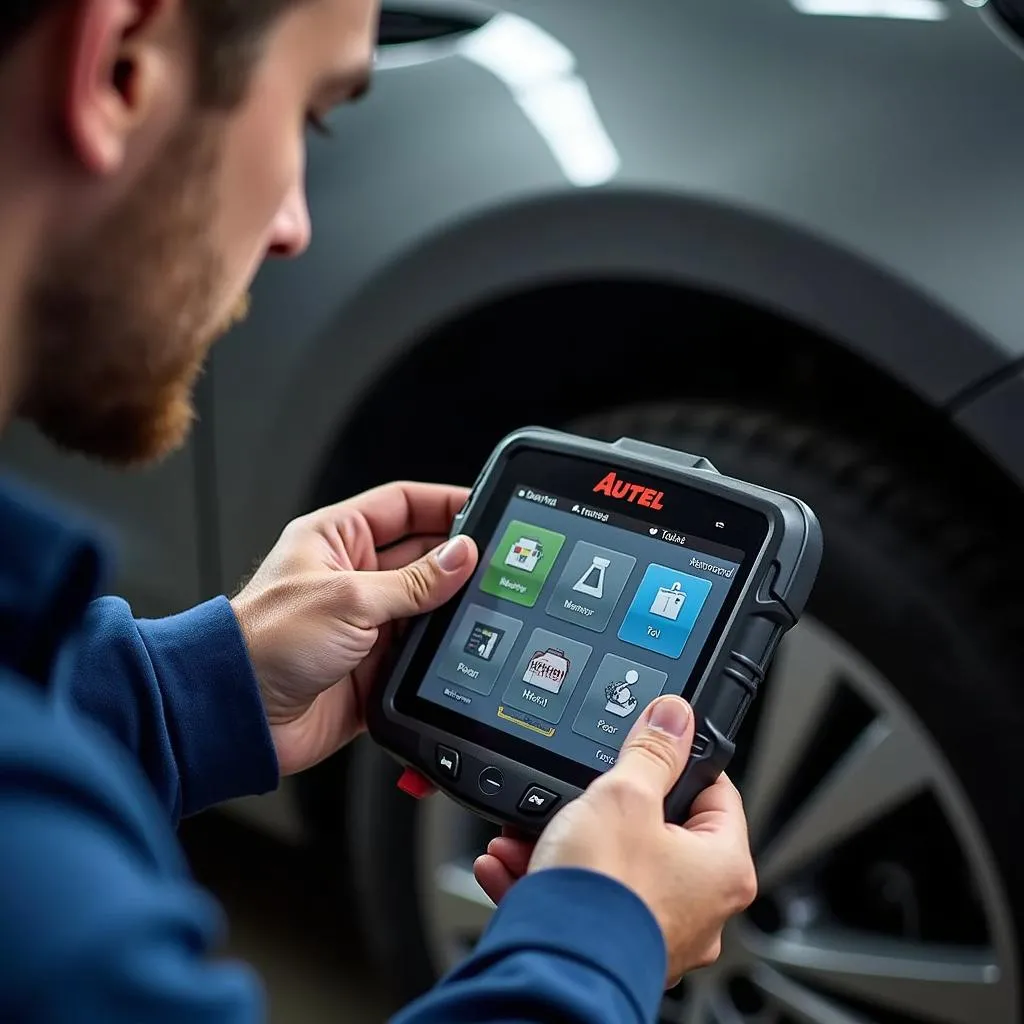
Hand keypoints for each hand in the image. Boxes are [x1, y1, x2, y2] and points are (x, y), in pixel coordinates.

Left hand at [231, 482, 477, 775]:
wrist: (238, 715)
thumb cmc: (265, 642)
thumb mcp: (349, 598)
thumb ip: (414, 581)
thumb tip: (462, 555)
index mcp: (336, 539)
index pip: (402, 506)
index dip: (444, 504)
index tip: (485, 508)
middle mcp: (353, 577)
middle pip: (422, 556)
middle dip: (458, 560)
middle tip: (499, 563)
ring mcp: (365, 623)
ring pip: (427, 608)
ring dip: (451, 610)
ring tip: (487, 606)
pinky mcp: (374, 666)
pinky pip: (420, 654)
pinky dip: (440, 654)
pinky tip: (462, 651)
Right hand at [474, 695, 756, 984]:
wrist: (553, 964)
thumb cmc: (601, 893)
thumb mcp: (624, 795)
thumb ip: (651, 751)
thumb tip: (675, 716)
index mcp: (722, 869)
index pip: (715, 795)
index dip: (676, 765)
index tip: (646, 752)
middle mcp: (699, 909)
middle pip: (653, 832)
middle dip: (599, 810)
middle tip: (574, 796)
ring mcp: (655, 933)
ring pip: (608, 868)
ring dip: (563, 844)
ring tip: (524, 831)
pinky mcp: (612, 950)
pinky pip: (581, 901)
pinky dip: (546, 880)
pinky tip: (510, 865)